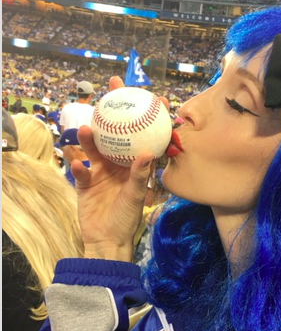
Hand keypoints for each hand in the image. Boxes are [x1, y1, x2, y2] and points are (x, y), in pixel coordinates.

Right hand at [72, 76, 168, 261]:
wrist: (106, 241)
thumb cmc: (127, 219)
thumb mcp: (136, 196)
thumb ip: (140, 175)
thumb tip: (149, 152)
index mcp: (135, 165)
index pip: (142, 135)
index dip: (147, 115)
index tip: (152, 95)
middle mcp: (118, 164)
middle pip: (115, 132)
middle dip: (113, 109)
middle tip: (112, 88)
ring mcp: (100, 172)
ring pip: (94, 148)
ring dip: (90, 138)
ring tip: (88, 128)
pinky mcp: (84, 183)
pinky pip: (80, 171)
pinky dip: (79, 168)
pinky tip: (78, 164)